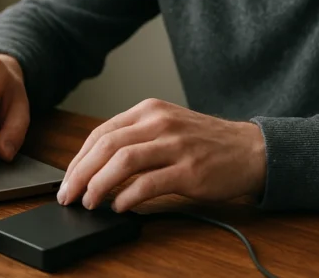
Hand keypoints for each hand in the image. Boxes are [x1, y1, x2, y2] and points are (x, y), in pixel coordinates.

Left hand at [57, 98, 266, 212]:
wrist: (250, 150)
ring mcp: (175, 145)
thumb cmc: (206, 142)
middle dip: (80, 173)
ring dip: (98, 185)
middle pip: (106, 145)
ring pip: (122, 161)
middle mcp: (160, 122)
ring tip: (89, 202)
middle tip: (67, 195)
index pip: (101, 132)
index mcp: (149, 110)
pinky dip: (127, 197)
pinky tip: (119, 207)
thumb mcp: (168, 126)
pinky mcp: (189, 170)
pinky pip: (148, 184)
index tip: (68, 178)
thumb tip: (96, 166)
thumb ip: (136, 138)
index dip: (79, 158)